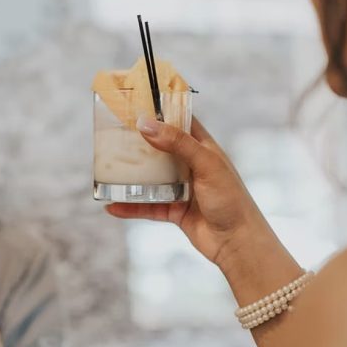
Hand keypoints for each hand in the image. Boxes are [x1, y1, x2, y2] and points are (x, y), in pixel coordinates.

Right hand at [106, 115, 269, 265]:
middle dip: (140, 142)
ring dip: (132, 175)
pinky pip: (147, 206)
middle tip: (115, 133)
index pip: (181, 122)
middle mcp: (191, 166)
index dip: (163, 111)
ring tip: (109, 168)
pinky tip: (112, 206)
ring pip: (151, 178)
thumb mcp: (206, 164)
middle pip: (160, 148)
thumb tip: (146, 124)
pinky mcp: (174, 211)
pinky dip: (130, 207)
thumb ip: (177, 143)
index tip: (139, 104)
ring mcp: (182, 189)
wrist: (238, 242)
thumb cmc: (230, 199)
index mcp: (204, 149)